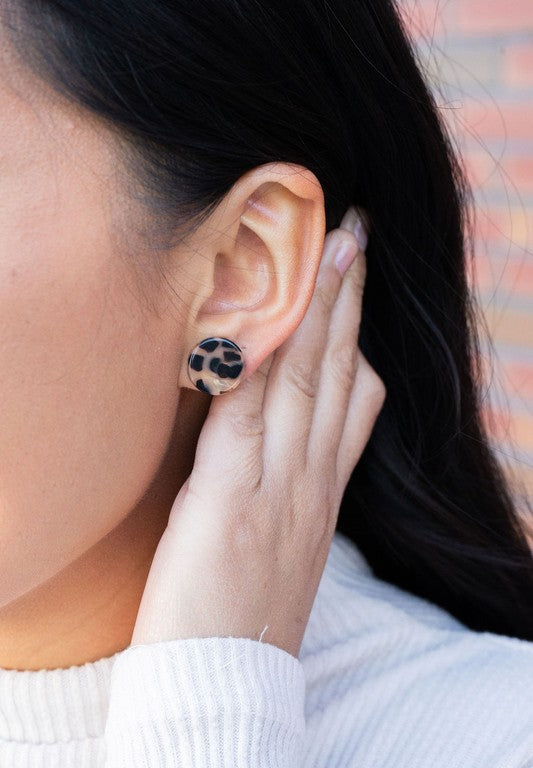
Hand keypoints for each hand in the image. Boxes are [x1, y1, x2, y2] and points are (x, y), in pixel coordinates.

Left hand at [130, 207, 385, 658]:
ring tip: (329, 252)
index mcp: (320, 493)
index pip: (353, 399)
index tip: (356, 283)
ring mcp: (275, 489)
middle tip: (354, 237)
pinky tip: (259, 319)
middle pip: (334, 373)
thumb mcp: (287, 545)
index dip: (356, 335)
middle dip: (345, 301)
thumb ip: (289, 487)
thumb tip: (283, 441)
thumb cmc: (245, 615)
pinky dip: (256, 365)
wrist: (226, 685)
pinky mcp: (229, 502)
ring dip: (316, 312)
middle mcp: (308, 482)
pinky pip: (246, 417)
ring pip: (304, 383)